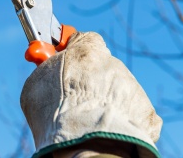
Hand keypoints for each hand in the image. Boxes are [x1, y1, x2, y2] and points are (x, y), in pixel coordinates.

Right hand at [20, 32, 161, 157]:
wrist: (86, 144)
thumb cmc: (55, 113)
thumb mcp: (36, 85)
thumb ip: (44, 71)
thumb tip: (44, 67)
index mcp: (86, 51)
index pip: (84, 39)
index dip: (72, 49)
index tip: (63, 57)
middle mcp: (113, 64)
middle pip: (100, 66)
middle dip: (89, 79)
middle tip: (72, 96)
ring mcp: (132, 87)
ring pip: (115, 90)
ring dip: (103, 100)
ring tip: (86, 119)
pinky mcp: (146, 112)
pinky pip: (131, 112)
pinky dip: (120, 120)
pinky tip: (104, 130)